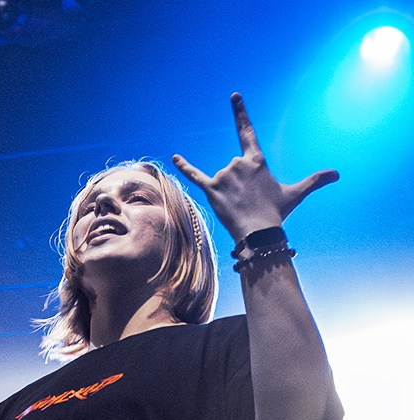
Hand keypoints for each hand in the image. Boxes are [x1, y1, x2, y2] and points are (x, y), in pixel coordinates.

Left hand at [173, 93, 337, 241]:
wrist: (259, 231)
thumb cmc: (276, 212)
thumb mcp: (296, 193)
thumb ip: (314, 180)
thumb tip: (337, 174)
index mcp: (256, 160)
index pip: (246, 131)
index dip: (240, 113)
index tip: (234, 96)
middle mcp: (238, 163)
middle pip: (233, 168)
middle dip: (238, 184)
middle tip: (247, 201)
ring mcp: (224, 175)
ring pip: (220, 179)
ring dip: (226, 192)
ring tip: (236, 205)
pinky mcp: (210, 189)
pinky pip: (194, 175)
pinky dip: (184, 167)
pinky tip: (174, 157)